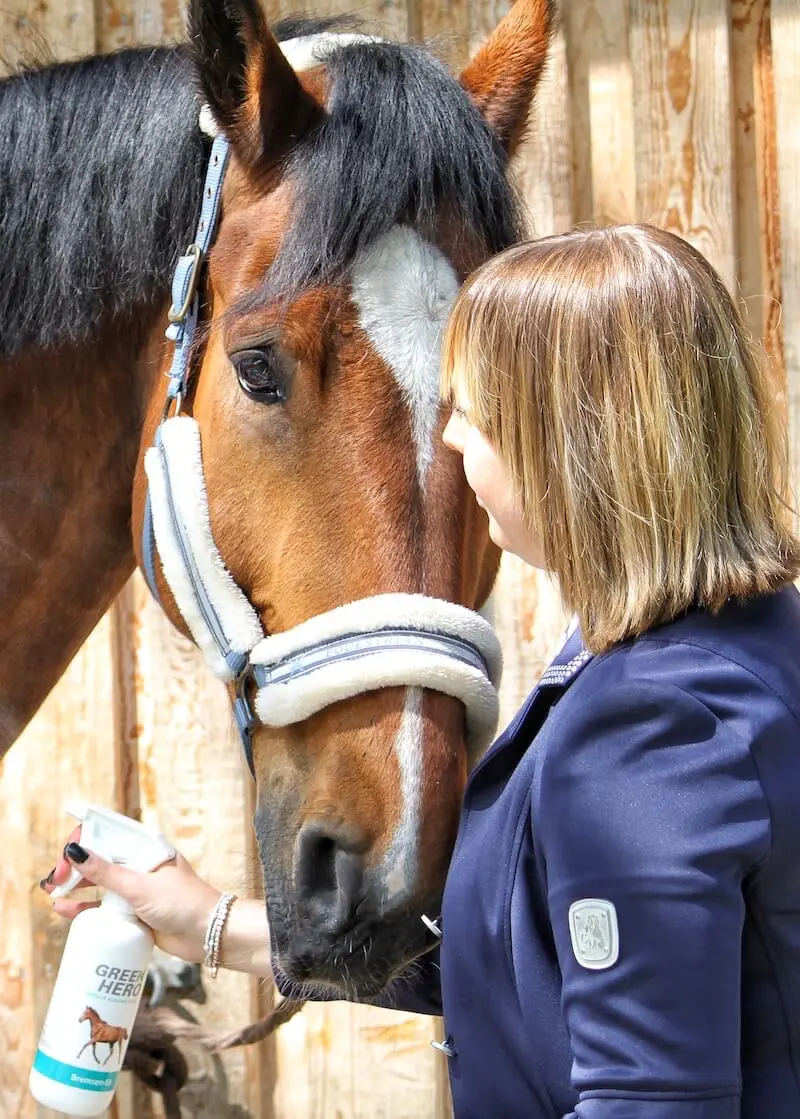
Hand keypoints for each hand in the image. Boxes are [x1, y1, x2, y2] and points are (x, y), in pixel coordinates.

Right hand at [41, 826, 221, 963]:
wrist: (209, 934)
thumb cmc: (183, 903)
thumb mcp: (141, 887)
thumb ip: (107, 873)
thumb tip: (76, 851)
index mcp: (146, 847)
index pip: (107, 833)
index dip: (83, 840)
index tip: (67, 858)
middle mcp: (139, 864)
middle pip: (99, 858)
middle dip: (74, 865)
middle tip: (55, 881)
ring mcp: (136, 888)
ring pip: (99, 883)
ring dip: (75, 886)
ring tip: (53, 892)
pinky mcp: (134, 911)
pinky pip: (104, 906)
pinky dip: (84, 907)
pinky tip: (64, 909)